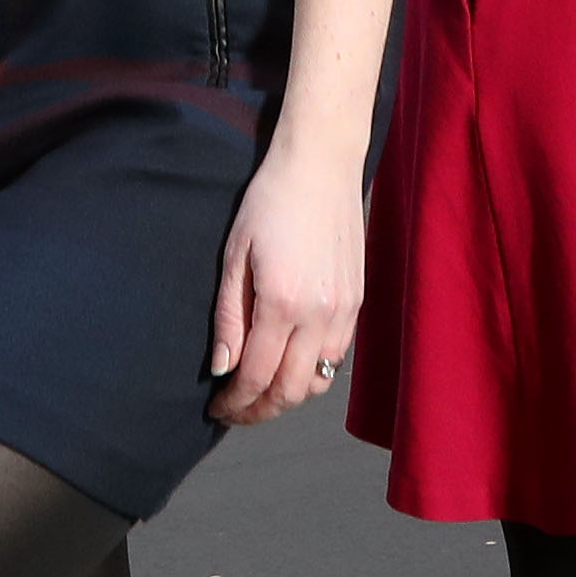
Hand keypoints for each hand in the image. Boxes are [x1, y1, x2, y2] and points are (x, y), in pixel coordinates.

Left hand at [208, 145, 365, 426]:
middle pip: (292, 391)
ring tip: (261, 389)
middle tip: (235, 410)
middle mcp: (320, 313)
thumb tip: (222, 368)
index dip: (235, 402)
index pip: (257, 376)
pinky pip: (336, 355)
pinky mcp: (358, 301)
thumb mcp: (234, 256)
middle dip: (260, 410)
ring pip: (320, 380)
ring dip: (289, 394)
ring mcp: (345, 309)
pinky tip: (291, 361)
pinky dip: (313, 370)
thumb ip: (230, 318)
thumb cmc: (269, 203)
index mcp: (283, 303)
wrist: (320, 166)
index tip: (217, 409)